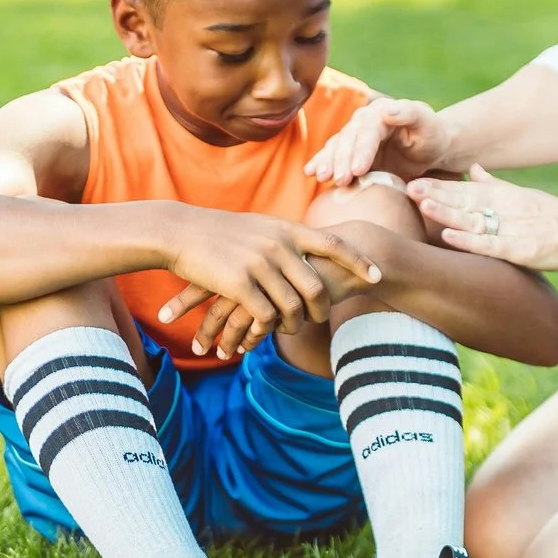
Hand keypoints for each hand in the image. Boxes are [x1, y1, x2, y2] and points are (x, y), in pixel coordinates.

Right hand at [155, 210, 381, 359]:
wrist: (180, 232)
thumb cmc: (220, 232)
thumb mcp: (260, 225)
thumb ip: (286, 237)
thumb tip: (312, 246)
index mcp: (287, 229)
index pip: (333, 244)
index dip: (358, 261)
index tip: (377, 276)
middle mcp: (278, 245)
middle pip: (316, 286)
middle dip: (323, 309)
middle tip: (322, 319)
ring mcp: (259, 264)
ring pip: (292, 306)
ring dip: (294, 324)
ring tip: (289, 329)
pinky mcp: (239, 284)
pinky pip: (266, 315)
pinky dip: (268, 327)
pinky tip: (262, 331)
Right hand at [305, 97, 451, 187]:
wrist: (427, 148)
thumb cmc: (431, 135)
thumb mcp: (427, 123)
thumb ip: (410, 114)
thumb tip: (387, 110)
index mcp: (380, 112)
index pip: (368, 131)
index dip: (362, 150)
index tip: (358, 169)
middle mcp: (363, 121)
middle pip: (348, 140)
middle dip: (341, 160)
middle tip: (340, 180)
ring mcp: (355, 136)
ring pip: (336, 147)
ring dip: (327, 162)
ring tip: (321, 177)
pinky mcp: (350, 151)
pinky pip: (332, 155)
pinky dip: (321, 163)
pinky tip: (311, 172)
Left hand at [408, 165, 557, 272]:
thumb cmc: (555, 217)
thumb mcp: (523, 195)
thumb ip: (494, 184)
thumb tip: (471, 169)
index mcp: (504, 197)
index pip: (465, 190)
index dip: (439, 187)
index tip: (413, 182)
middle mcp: (506, 210)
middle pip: (464, 202)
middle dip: (435, 196)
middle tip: (406, 189)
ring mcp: (513, 229)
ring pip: (473, 220)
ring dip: (446, 213)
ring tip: (422, 206)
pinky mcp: (521, 250)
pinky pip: (490, 245)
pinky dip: (469, 241)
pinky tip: (449, 237)